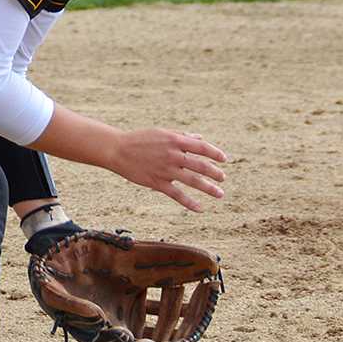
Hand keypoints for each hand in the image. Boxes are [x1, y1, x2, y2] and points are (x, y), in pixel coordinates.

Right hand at [109, 128, 226, 211]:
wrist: (117, 149)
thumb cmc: (140, 139)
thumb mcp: (162, 132)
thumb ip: (182, 136)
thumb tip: (200, 139)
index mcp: (175, 140)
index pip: (201, 147)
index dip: (215, 153)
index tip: (224, 159)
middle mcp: (173, 155)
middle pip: (200, 165)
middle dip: (215, 173)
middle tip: (223, 178)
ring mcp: (165, 170)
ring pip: (192, 181)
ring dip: (209, 188)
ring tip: (220, 193)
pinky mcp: (157, 182)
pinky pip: (177, 194)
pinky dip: (189, 203)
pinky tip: (199, 208)